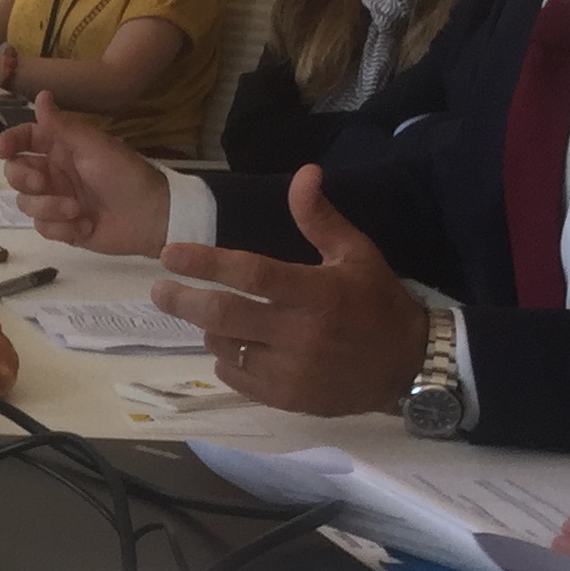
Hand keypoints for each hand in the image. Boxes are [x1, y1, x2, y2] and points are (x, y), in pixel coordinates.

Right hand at [0, 93, 167, 254]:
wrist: (151, 217)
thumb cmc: (124, 174)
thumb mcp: (92, 145)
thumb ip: (60, 125)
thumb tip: (41, 94)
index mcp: (61, 149)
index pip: (24, 141)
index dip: (9, 143)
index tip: (3, 150)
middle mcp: (54, 173)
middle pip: (16, 174)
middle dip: (24, 180)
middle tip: (43, 184)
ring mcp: (57, 201)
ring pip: (26, 204)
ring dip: (49, 208)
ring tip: (78, 211)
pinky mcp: (63, 227)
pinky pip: (43, 228)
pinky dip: (62, 228)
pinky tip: (85, 226)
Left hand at [151, 166, 426, 415]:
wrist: (409, 367)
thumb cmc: (377, 303)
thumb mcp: (357, 254)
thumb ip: (320, 217)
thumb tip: (304, 171)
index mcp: (317, 293)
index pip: (251, 274)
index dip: (206, 263)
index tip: (169, 253)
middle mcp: (301, 334)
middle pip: (224, 316)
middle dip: (183, 301)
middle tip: (159, 289)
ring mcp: (293, 372)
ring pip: (225, 347)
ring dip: (208, 329)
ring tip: (207, 315)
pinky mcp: (288, 399)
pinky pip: (236, 377)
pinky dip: (224, 359)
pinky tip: (231, 346)